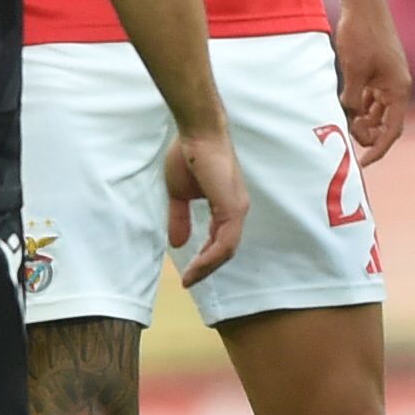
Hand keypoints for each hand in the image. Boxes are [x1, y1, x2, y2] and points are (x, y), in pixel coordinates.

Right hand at [165, 127, 249, 284]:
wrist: (197, 133)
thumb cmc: (189, 156)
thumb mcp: (179, 194)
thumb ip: (180, 218)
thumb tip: (178, 243)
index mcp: (227, 206)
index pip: (220, 241)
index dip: (205, 259)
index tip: (189, 272)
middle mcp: (237, 210)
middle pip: (225, 250)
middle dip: (206, 268)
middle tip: (189, 281)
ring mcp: (237, 209)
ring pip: (226, 250)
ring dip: (207, 267)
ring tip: (190, 278)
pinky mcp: (232, 207)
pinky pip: (224, 241)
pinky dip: (210, 257)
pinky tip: (197, 265)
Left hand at [333, 0, 410, 162]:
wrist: (364, 1)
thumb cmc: (361, 35)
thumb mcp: (353, 72)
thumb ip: (352, 100)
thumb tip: (349, 118)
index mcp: (399, 89)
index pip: (392, 130)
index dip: (378, 148)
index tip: (364, 162)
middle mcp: (398, 85)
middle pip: (387, 122)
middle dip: (369, 132)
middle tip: (348, 133)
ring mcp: (389, 76)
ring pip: (379, 109)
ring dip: (364, 119)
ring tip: (345, 120)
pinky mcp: (379, 68)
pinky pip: (373, 95)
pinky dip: (361, 104)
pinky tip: (347, 104)